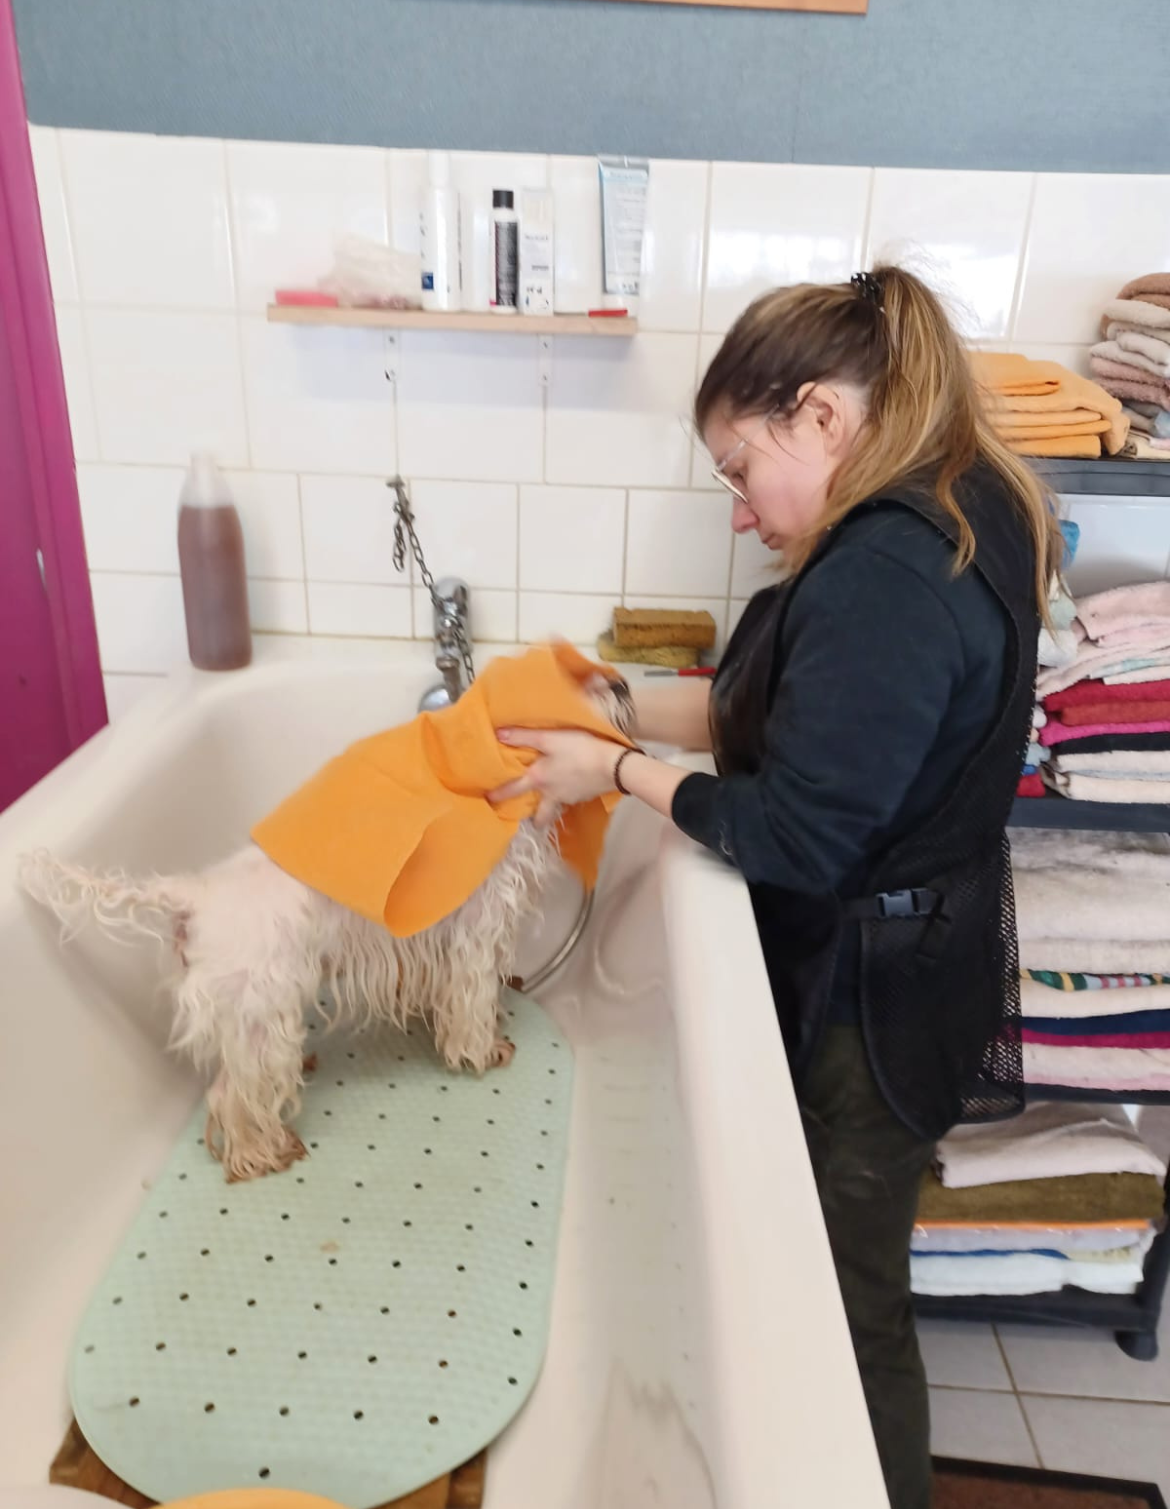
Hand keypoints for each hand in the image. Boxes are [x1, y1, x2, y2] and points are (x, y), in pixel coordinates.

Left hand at [489, 728, 621, 827]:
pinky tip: (573, 784)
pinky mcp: (585, 796)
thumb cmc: (580, 749)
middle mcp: (551, 794)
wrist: (614, 766)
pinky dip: (569, 794)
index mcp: (538, 780)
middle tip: (528, 816)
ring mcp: (569, 798)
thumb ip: (524, 736)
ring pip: (556, 807)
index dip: (498, 795)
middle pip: (540, 815)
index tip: (489, 799)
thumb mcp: (551, 738)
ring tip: (552, 798)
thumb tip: (498, 734)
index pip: (512, 790)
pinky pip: (572, 799)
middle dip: (534, 818)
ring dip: (551, 806)